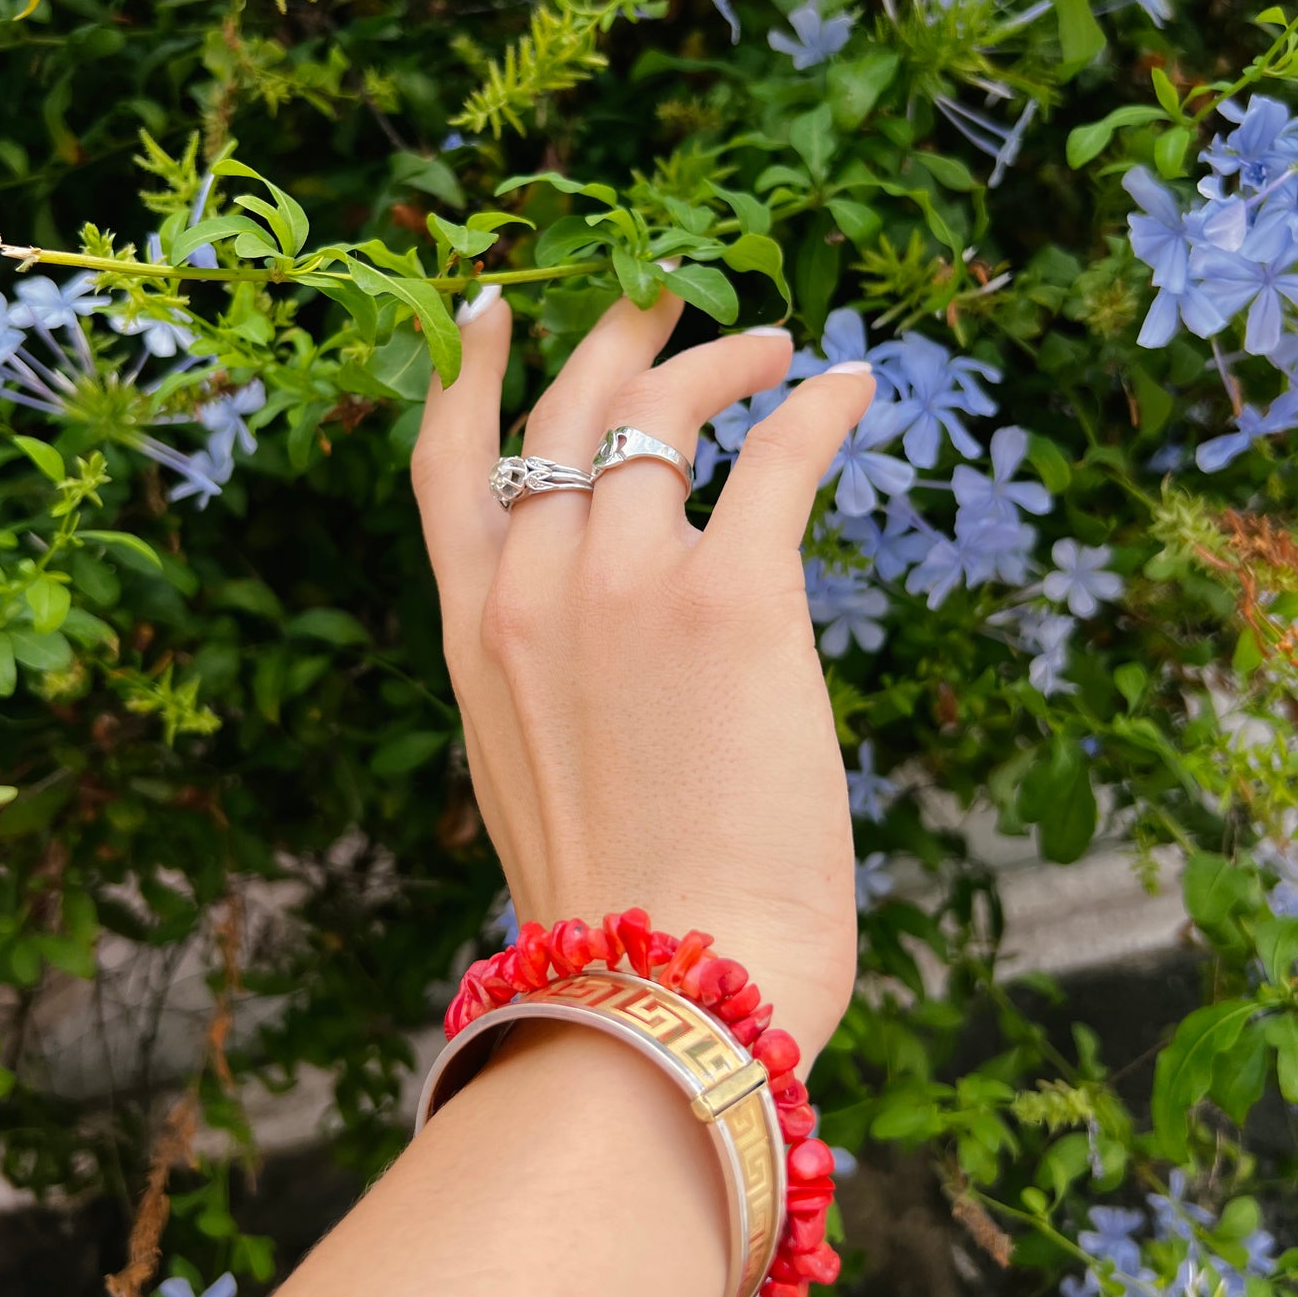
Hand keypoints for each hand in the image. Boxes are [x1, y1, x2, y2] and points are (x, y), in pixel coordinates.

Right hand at [411, 288, 873, 1063]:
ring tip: (774, 345)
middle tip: (668, 303)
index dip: (467, 372)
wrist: (664, 992)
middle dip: (616, 339)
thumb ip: (546, 688)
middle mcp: (530, 587)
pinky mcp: (731, 599)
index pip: (448, 466)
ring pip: (661, 410)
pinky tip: (849, 388)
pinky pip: (777, 457)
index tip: (494, 307)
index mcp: (474, 635)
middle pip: (563, 407)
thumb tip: (605, 657)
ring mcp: (624, 584)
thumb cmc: (614, 917)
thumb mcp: (532, 780)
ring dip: (722, 359)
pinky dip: (817, 407)